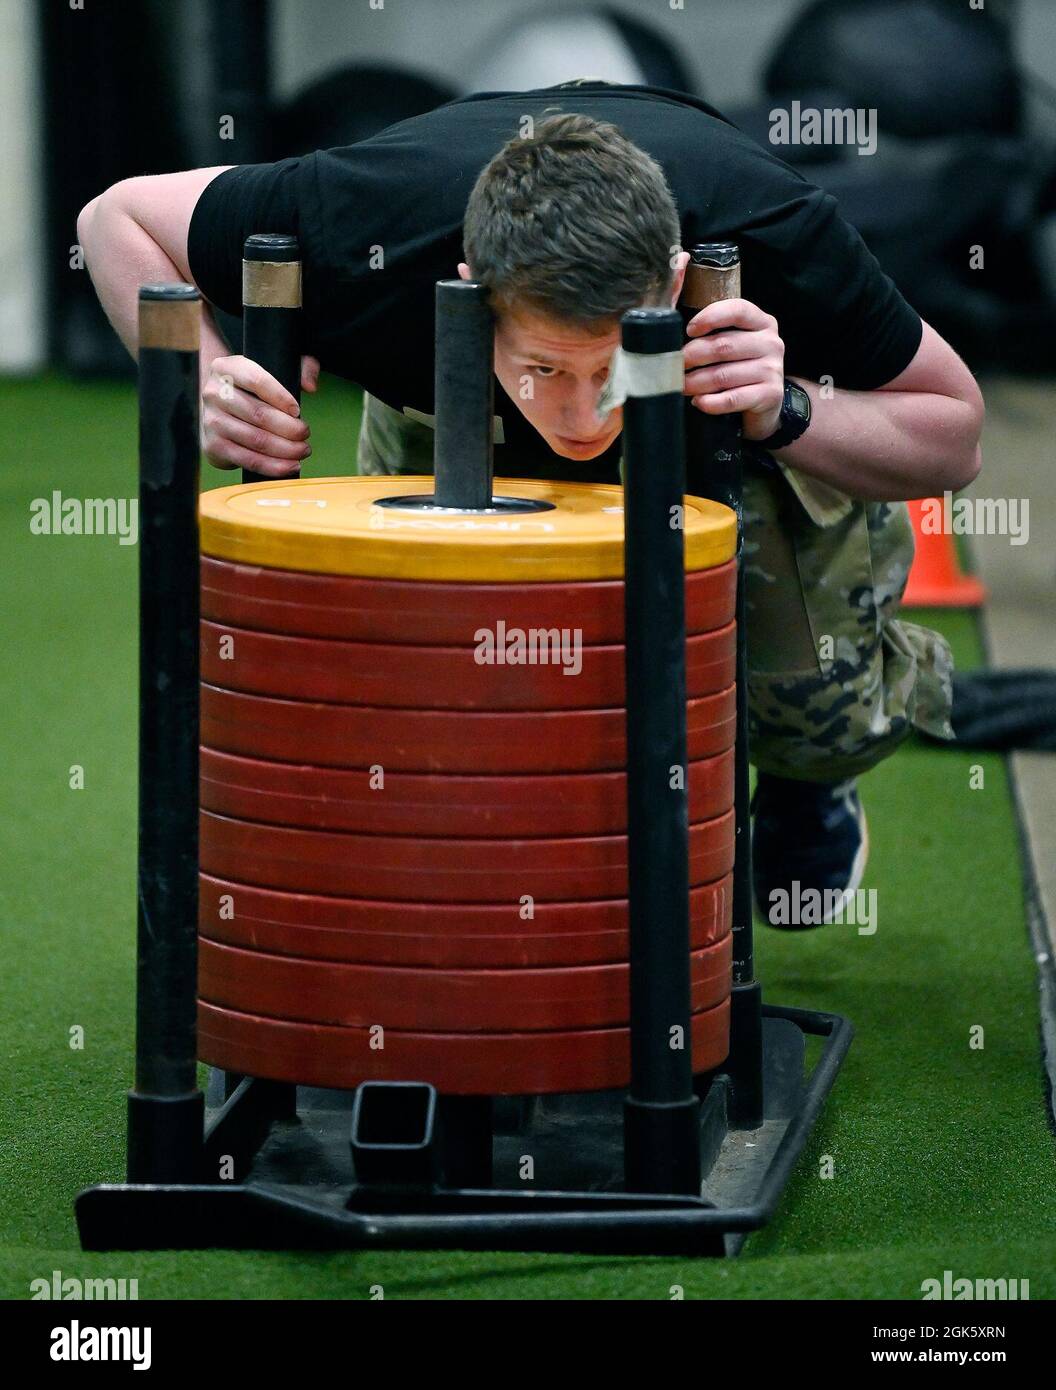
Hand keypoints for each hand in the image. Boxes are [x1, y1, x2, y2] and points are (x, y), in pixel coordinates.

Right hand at [201, 354, 319, 473]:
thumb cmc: (253, 389)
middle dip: (290, 428)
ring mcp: (211, 421)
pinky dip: (273, 466)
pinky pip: (248, 460)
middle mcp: (214, 393)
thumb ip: (299, 368)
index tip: (298, 411)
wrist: (220, 411)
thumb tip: (311, 386)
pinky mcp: (214, 446)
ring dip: (286, 449)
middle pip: (258, 414)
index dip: (281, 397)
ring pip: (256, 440)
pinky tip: (290, 466)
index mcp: (227, 368)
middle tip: (305, 434)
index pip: (256, 381)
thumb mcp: (273, 367)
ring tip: (303, 450)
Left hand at [683, 299, 783, 441]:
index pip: (738, 311)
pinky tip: (698, 402)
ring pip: (723, 375)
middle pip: (724, 346)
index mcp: (762, 323)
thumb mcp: (736, 344)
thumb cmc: (742, 368)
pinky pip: (732, 399)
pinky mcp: (769, 395)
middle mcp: (771, 343)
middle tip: (675, 365)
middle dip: (693, 356)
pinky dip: (710, 402)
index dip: (711, 317)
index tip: (689, 330)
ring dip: (696, 382)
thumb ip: (716, 334)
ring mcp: (772, 370)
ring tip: (682, 386)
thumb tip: (674, 338)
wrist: (767, 404)